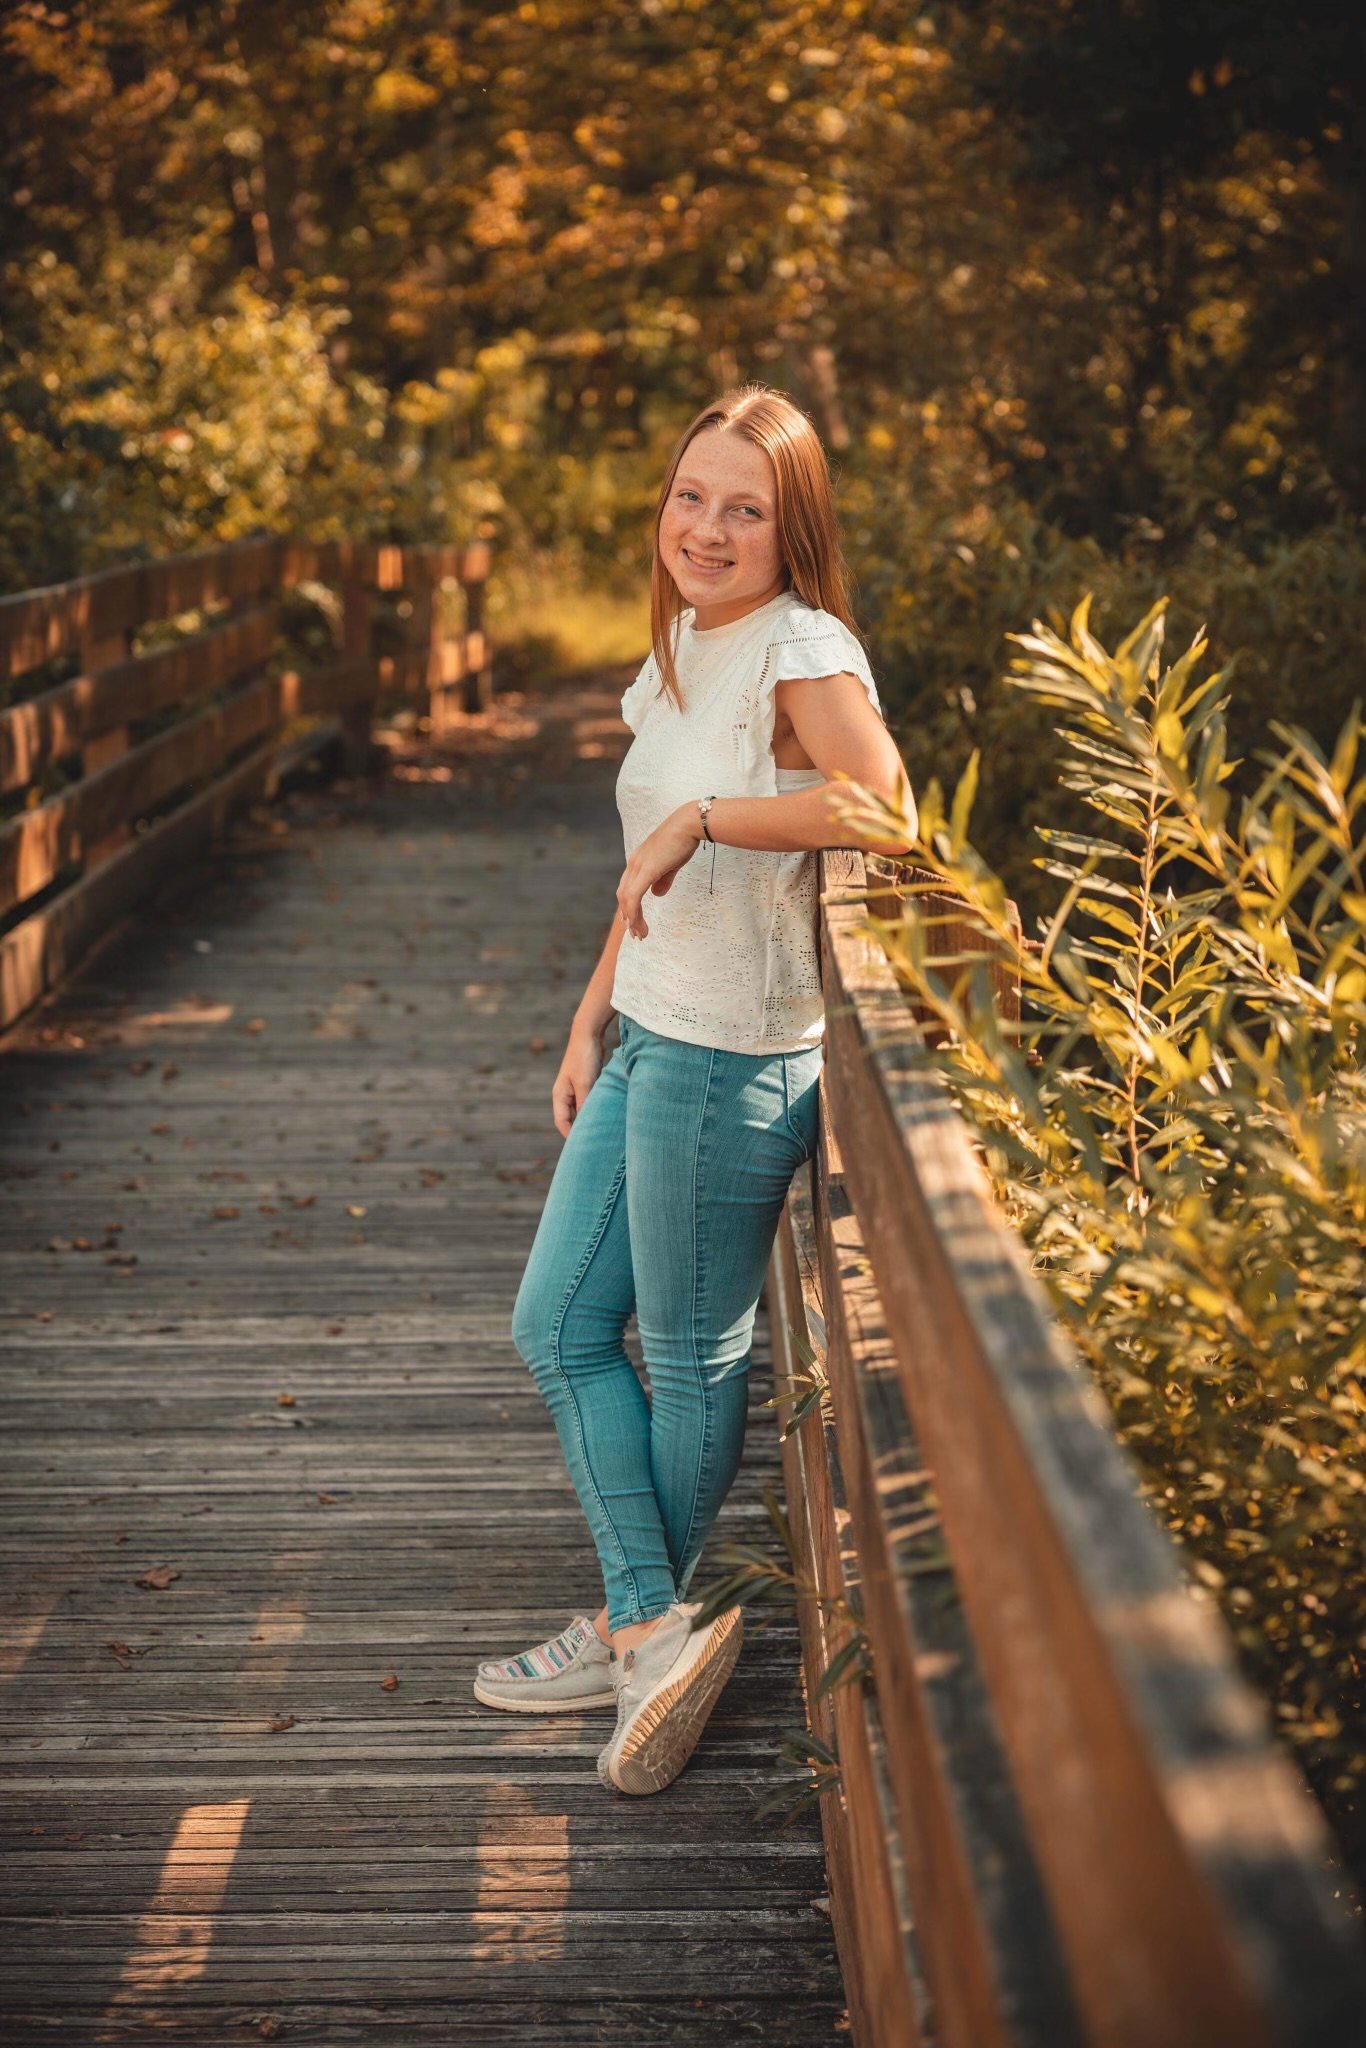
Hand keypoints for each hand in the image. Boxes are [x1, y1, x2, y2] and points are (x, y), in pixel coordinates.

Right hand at [552, 1025, 603, 1137]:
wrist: (589, 1033)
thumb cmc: (584, 1058)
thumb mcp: (585, 1084)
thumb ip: (584, 1105)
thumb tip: (586, 1125)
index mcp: (560, 1095)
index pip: (562, 1123)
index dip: (571, 1136)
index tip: (583, 1148)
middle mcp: (565, 1094)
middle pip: (571, 1119)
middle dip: (580, 1131)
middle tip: (594, 1144)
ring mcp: (576, 1088)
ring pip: (581, 1110)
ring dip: (589, 1119)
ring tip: (602, 1132)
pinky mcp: (586, 1083)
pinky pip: (589, 1101)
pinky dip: (595, 1109)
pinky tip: (606, 1115)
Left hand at [617, 806, 702, 938]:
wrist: (689, 824)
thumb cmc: (684, 840)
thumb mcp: (672, 864)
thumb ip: (663, 879)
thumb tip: (657, 894)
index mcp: (639, 861)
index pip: (627, 887)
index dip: (629, 906)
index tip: (635, 922)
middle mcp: (634, 863)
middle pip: (623, 895)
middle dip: (628, 917)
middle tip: (636, 934)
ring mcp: (638, 866)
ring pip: (627, 900)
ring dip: (632, 919)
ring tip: (640, 935)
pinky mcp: (646, 871)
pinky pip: (634, 897)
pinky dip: (634, 913)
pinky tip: (638, 925)